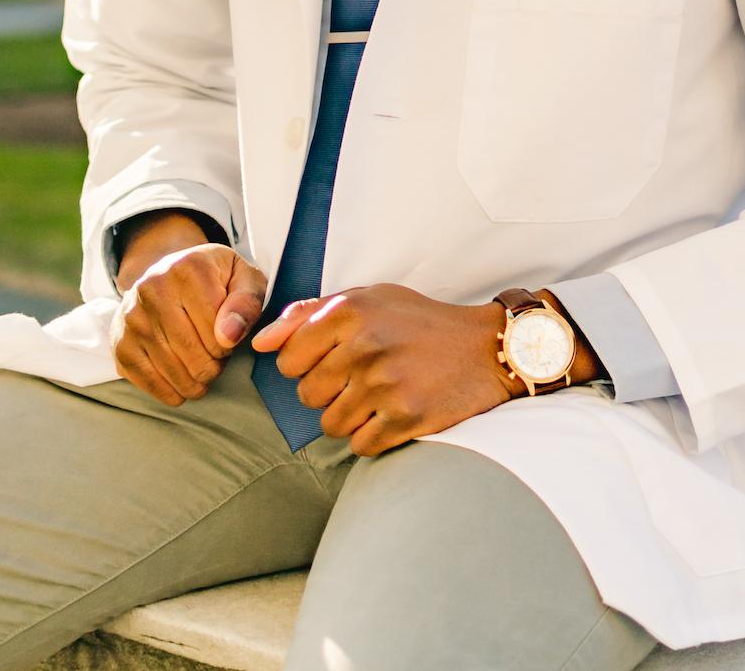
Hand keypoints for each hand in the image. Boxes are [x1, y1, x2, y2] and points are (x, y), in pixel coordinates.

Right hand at [111, 237, 268, 407]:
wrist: (169, 276)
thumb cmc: (215, 281)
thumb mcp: (243, 278)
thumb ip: (246, 302)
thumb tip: (229, 336)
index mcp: (188, 268)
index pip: (218, 330)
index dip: (230, 343)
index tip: (226, 335)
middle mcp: (153, 288)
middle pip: (196, 356)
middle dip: (214, 365)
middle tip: (215, 355)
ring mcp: (132, 317)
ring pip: (175, 373)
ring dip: (196, 381)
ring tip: (201, 366)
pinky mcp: (120, 343)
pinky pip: (150, 383)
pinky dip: (172, 392)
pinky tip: (182, 381)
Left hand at [248, 283, 514, 456]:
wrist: (484, 349)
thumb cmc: (419, 322)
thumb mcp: (368, 299)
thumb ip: (309, 314)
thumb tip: (259, 342)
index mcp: (350, 311)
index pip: (288, 359)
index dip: (303, 365)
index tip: (330, 360)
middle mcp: (364, 345)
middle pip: (307, 394)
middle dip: (328, 391)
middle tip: (360, 377)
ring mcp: (384, 384)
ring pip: (330, 424)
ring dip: (350, 416)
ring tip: (378, 395)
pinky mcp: (405, 418)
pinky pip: (360, 446)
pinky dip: (372, 436)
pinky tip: (392, 414)